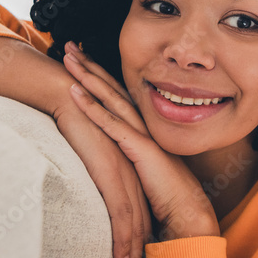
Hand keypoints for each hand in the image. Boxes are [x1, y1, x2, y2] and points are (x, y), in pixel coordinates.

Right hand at [52, 101, 151, 257]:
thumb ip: (97, 178)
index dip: (139, 251)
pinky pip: (121, 213)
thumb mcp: (91, 158)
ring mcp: (126, 176)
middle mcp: (135, 178)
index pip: (141, 221)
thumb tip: (88, 201)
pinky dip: (121, 240)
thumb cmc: (75, 124)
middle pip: (143, 230)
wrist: (70, 97)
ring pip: (134, 228)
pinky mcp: (113, 174)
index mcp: (132, 175)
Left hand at [63, 42, 219, 240]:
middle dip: (91, 66)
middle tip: (71, 46)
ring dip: (88, 76)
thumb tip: (115, 161)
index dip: (100, 77)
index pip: (118, 96)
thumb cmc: (168, 197)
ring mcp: (141, 134)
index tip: (84, 61)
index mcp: (144, 130)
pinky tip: (74, 92)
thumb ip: (130, 161)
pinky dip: (91, 106)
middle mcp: (143, 126)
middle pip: (112, 89)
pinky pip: (110, 123)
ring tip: (68, 57)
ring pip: (110, 98)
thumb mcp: (143, 173)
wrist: (189, 210)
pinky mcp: (139, 148)